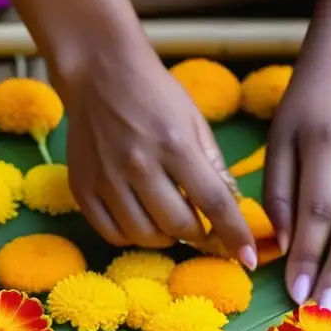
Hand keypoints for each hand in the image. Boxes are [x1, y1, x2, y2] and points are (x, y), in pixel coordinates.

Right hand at [61, 42, 256, 266]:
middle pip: (178, 226)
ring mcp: (106, 177)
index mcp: (175, 143)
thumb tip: (232, 211)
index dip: (234, 234)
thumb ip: (214, 167)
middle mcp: (139, 164)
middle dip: (199, 236)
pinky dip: (133, 236)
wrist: (98, 72)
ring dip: (166, 238)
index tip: (248, 259)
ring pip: (145, 236)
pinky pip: (111, 233)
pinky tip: (142, 220)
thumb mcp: (195, 121)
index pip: (213, 202)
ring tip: (170, 219)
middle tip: (202, 227)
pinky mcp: (82, 187)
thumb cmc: (155, 94)